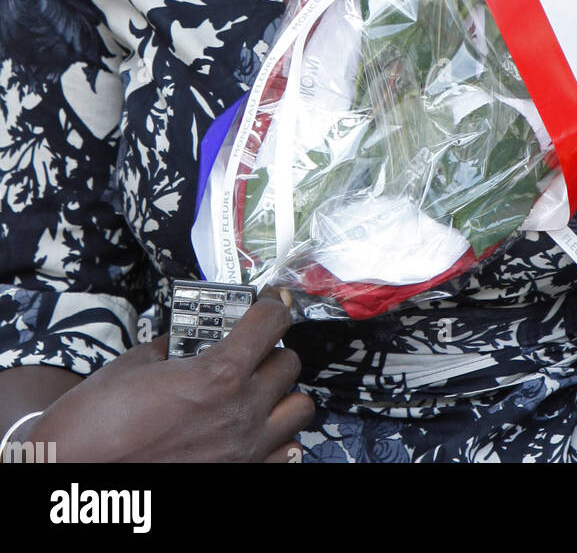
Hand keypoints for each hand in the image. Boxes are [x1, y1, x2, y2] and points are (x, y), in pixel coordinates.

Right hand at [27, 290, 314, 462]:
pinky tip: (251, 429)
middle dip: (270, 351)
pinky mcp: (239, 478)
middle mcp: (239, 413)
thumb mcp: (137, 364)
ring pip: (299, 408)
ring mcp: (243, 452)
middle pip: (289, 363)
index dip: (272, 306)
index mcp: (217, 374)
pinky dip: (278, 437)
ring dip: (281, 394)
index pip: (273, 322)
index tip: (269, 303)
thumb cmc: (95, 423)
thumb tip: (190, 336)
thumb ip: (176, 345)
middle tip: (248, 350)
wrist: (72, 475)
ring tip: (255, 390)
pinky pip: (287, 452)